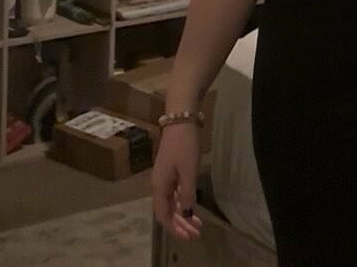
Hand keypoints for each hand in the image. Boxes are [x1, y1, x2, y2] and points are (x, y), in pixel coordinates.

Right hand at [151, 124, 203, 241]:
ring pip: (171, 202)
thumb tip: (186, 214)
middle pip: (167, 211)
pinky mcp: (171, 170)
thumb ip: (187, 194)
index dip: (175, 228)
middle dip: (180, 224)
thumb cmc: (184, 146)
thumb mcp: (188, 171)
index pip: (163, 215)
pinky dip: (182, 202)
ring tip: (197, 224)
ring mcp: (164, 177)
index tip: (188, 236)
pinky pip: (174, 193)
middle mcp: (159, 184)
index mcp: (159, 186)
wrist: (181, 120)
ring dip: (182, 214)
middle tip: (196, 233)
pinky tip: (191, 206)